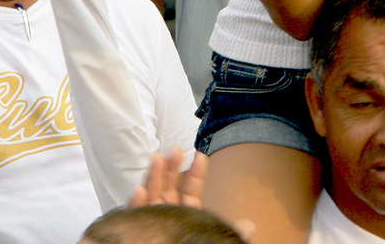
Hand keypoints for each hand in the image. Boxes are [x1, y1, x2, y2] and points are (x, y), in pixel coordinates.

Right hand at [129, 150, 254, 239]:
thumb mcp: (212, 239)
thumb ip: (228, 232)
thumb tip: (249, 226)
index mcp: (186, 216)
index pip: (191, 190)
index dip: (196, 173)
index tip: (201, 156)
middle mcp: (167, 215)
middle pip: (169, 187)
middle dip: (171, 167)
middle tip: (176, 150)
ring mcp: (152, 221)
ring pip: (151, 195)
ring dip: (153, 176)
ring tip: (156, 157)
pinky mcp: (138, 230)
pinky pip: (135, 215)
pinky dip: (136, 202)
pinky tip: (139, 189)